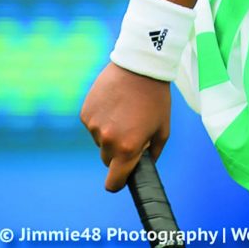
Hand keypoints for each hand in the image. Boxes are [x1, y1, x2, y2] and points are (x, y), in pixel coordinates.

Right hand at [80, 62, 171, 191]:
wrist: (140, 65)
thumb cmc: (156, 97)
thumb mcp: (163, 127)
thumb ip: (153, 153)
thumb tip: (144, 166)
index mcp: (128, 148)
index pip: (114, 182)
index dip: (119, 182)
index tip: (122, 177)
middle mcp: (107, 140)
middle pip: (107, 159)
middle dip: (118, 151)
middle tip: (131, 130)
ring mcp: (94, 127)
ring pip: (100, 141)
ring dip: (110, 133)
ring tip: (125, 111)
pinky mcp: (85, 113)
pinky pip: (93, 125)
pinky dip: (101, 119)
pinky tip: (114, 103)